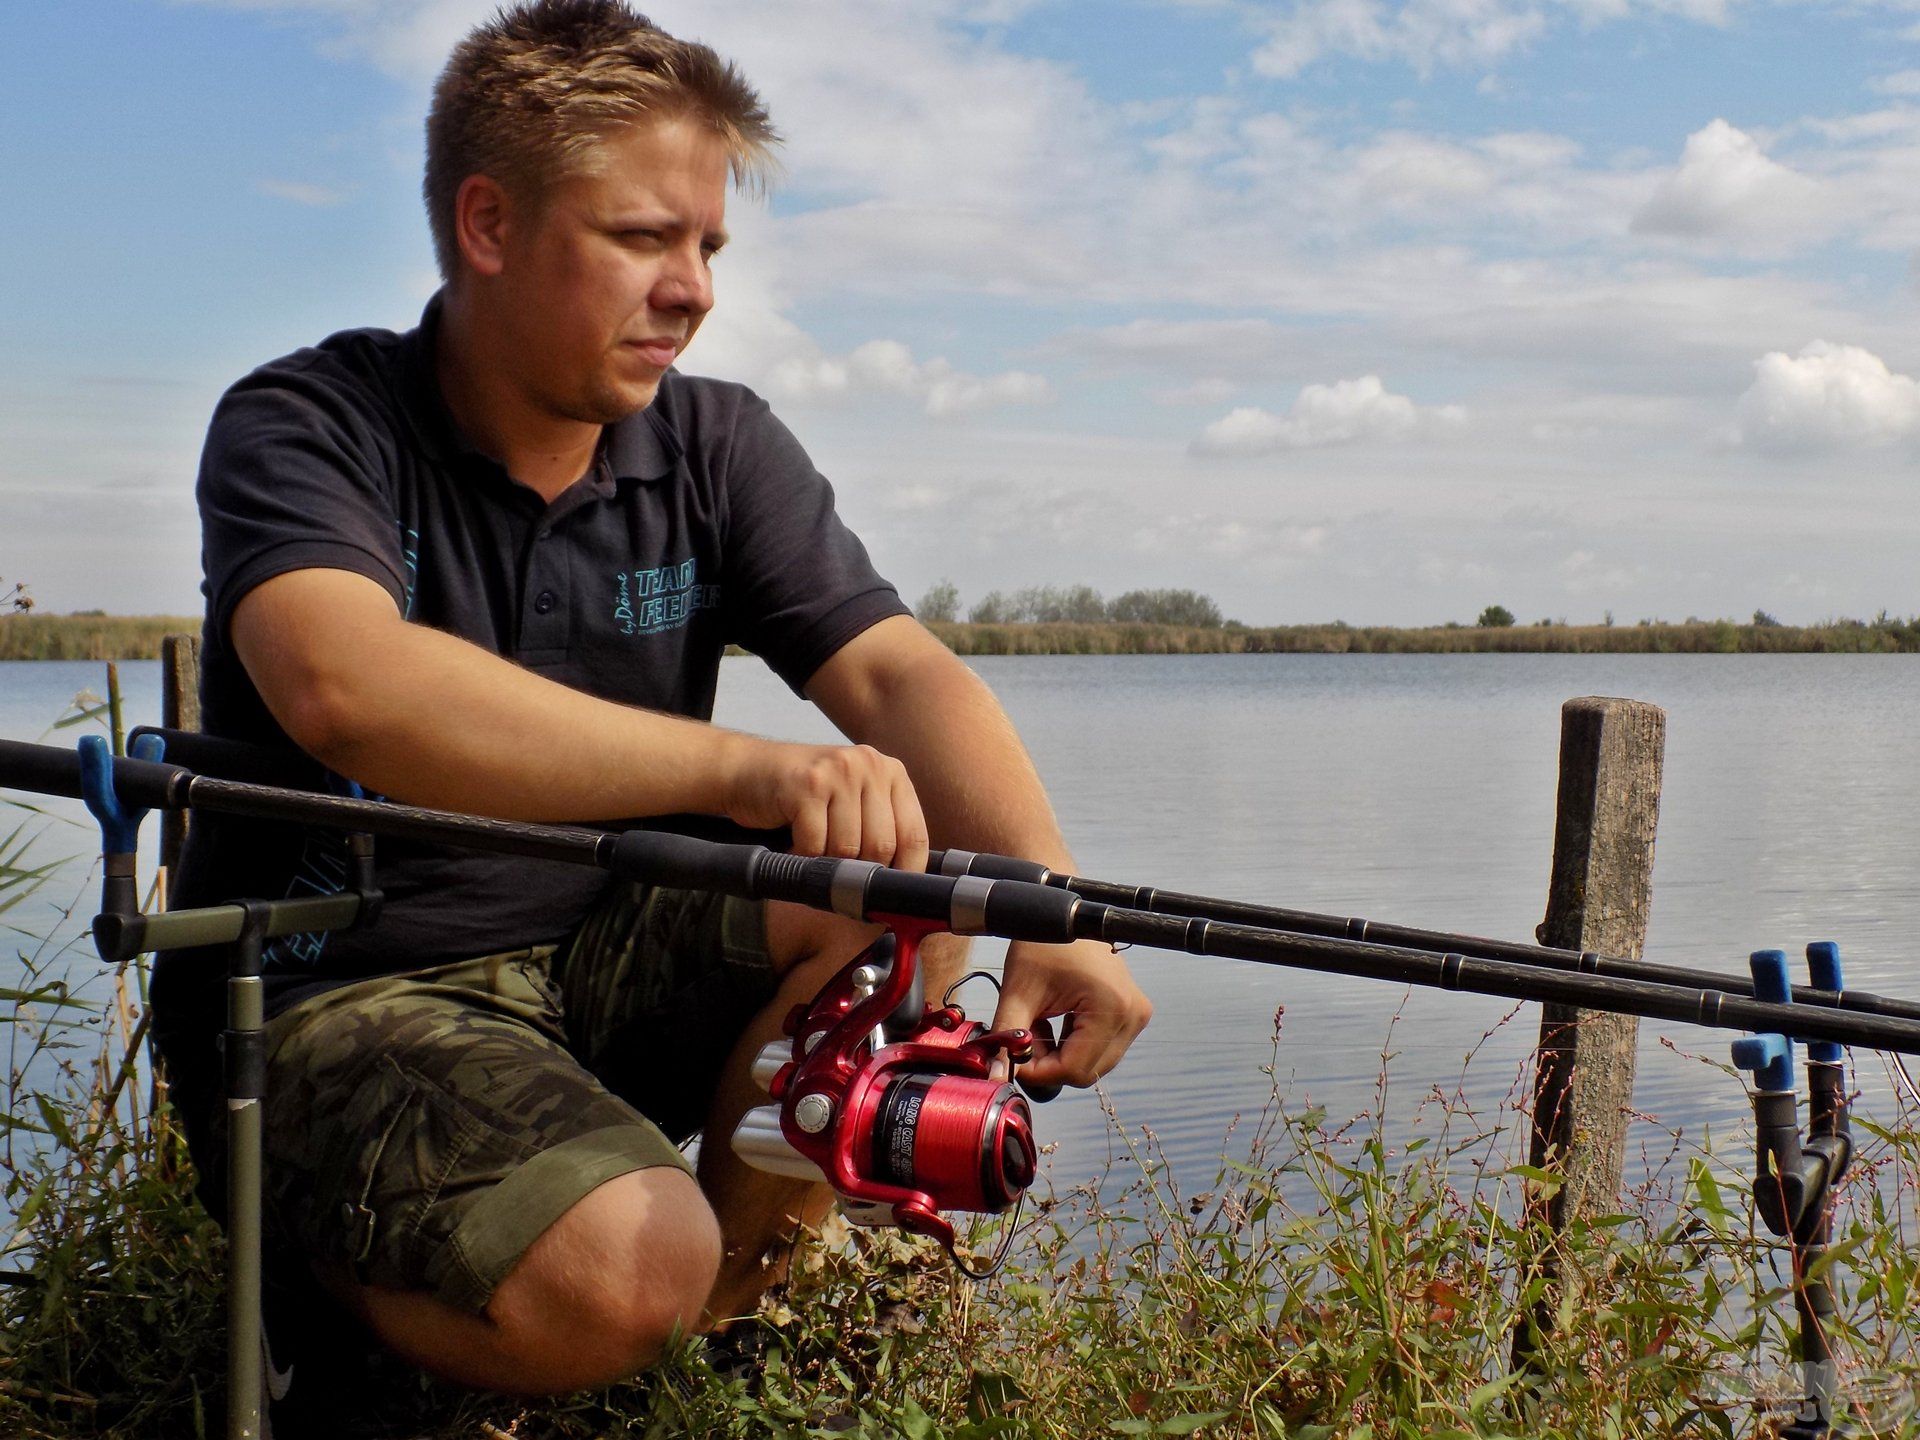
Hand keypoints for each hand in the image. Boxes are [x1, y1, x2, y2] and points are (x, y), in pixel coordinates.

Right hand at [722, 738, 929, 869]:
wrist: (748, 770)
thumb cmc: (804, 796)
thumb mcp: (853, 802)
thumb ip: (881, 829)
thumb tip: (904, 887)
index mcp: (891, 771)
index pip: (915, 836)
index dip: (905, 873)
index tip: (890, 895)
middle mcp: (869, 765)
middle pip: (881, 846)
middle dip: (858, 870)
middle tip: (838, 870)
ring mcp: (838, 771)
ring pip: (847, 848)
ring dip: (826, 860)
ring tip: (813, 844)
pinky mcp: (807, 784)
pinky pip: (815, 845)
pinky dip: (801, 854)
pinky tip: (794, 839)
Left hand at [990, 937, 1151, 1088]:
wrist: (1063, 914)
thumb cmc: (1043, 943)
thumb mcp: (1020, 991)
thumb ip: (1008, 1036)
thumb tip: (996, 1075)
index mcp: (1112, 1007)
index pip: (1075, 1069)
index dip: (1039, 1073)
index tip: (1013, 1060)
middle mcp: (1133, 1015)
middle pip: (1087, 1071)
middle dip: (1049, 1065)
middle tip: (1021, 1042)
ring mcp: (1136, 1015)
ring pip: (1093, 1063)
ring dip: (1060, 1055)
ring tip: (1036, 1025)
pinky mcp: (1130, 1013)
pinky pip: (1100, 1048)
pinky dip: (1071, 1044)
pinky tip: (1052, 1023)